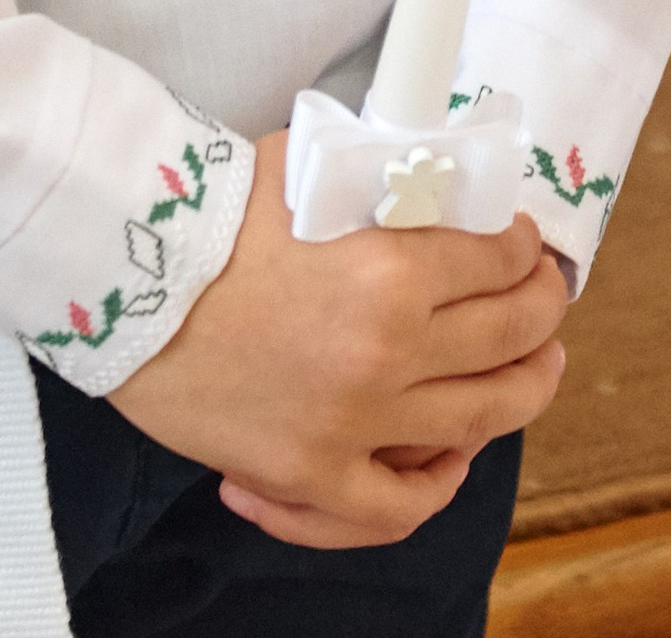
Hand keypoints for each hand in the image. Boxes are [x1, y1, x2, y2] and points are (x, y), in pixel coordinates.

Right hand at [109, 130, 566, 551]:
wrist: (124, 280)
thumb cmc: (206, 216)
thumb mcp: (309, 168)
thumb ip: (381, 174)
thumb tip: (436, 170)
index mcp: (391, 269)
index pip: (498, 260)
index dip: (522, 246)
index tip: (522, 240)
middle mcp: (388, 351)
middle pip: (509, 336)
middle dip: (542, 307)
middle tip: (546, 293)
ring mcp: (354, 421)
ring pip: (481, 419)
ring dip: (526, 388)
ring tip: (540, 367)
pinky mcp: (313, 471)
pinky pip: (401, 504)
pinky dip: (439, 485)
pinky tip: (456, 458)